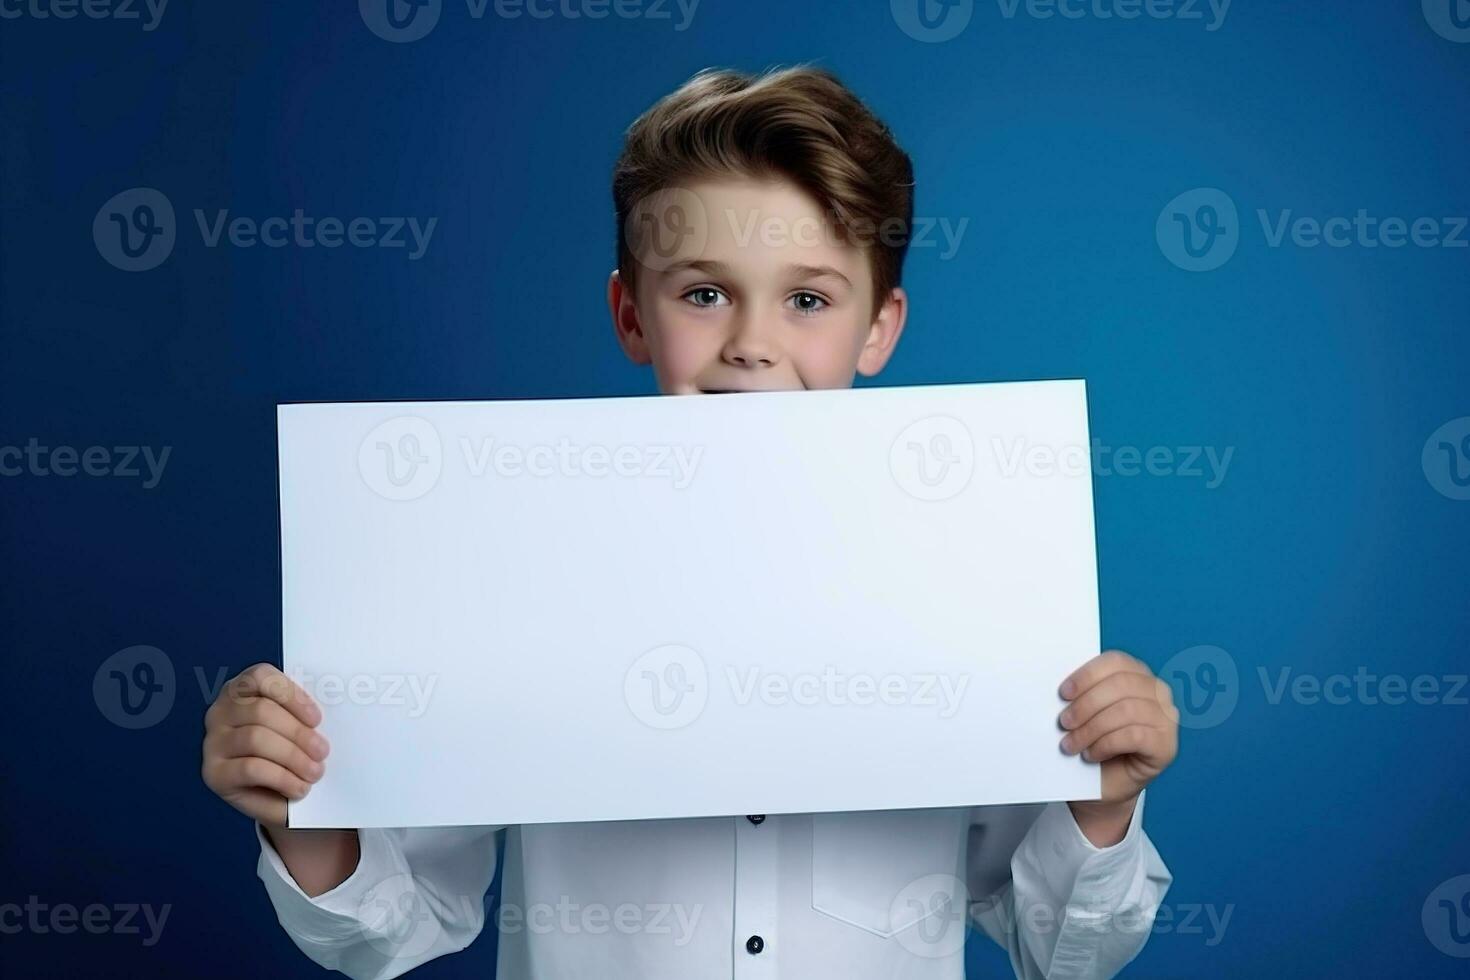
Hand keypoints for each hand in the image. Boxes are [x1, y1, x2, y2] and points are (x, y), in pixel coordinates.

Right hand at [201, 663, 328, 828]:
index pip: (260, 676)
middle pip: (261, 711)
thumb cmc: (289, 753)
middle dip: (298, 732)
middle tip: (322, 751)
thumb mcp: (295, 728)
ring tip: (314, 772)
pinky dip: (281, 778)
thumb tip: (329, 712)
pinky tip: (299, 788)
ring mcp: (213, 743)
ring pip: (255, 739)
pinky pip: (250, 768)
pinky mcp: (214, 773)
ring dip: (292, 756)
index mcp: (241, 690)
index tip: (317, 719)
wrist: (275, 796)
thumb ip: (303, 716)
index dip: (291, 695)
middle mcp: (220, 712)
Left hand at [1058, 650, 1178, 843]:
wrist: (1101, 783)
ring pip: (1126, 711)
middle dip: (1086, 704)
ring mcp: (1167, 719)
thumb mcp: (1084, 712)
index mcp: (1137, 674)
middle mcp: (1158, 692)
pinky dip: (1106, 744)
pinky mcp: (1166, 746)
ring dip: (1091, 728)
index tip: (1063, 693)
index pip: (1116, 661)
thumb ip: (1082, 693)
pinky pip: (1134, 736)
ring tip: (1070, 744)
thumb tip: (1063, 688)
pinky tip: (1091, 754)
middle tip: (1064, 723)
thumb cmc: (1092, 741)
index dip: (1088, 675)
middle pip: (1121, 685)